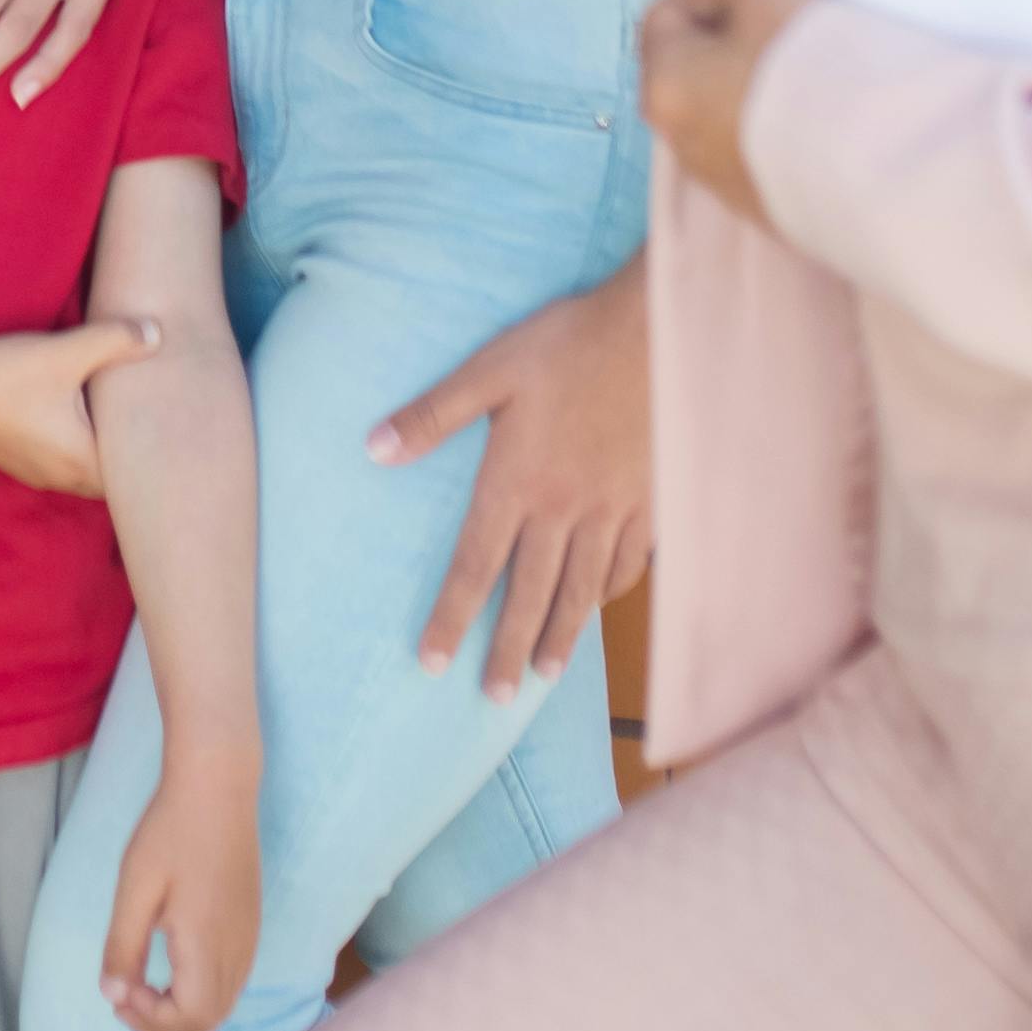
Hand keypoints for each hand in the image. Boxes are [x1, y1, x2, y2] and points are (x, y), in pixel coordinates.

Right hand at [0, 317, 151, 496]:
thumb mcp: (65, 353)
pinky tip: (78, 416)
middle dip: (132, 456)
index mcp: (81, 461)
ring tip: (121, 420)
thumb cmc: (3, 374)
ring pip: (87, 472)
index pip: (136, 480)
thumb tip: (158, 334)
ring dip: (102, 451)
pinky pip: (64, 464)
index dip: (155, 457)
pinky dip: (78, 447)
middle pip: (114, 480)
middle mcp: (63, 478)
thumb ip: (116, 341)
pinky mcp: (20, 462)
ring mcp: (38, 473)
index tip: (174, 432)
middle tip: (155, 423)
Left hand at [98, 759, 266, 1030]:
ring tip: (141, 987)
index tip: (120, 992)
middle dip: (163, 1024)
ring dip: (181, 1011)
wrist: (218, 786)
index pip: (191, 1018)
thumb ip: (123, 947)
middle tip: (123, 998)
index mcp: (208, 944)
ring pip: (222, 1004)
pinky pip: (230, 981)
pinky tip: (170, 968)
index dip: (152, 1020)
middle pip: (208, 1021)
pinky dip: (199, 993)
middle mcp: (238, 950)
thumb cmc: (171, 831)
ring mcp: (249, 939)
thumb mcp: (135, 889)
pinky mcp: (250, 926)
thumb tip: (112, 996)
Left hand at [368, 258, 651, 700]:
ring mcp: (613, 510)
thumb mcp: (489, 368)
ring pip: (582, 590)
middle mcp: (564, 510)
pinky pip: (630, 563)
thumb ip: (433, 414)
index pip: (476, 566)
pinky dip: (611, 592)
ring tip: (542, 675)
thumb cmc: (566, 344)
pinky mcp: (650, 502)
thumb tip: (374, 449)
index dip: (452, 617)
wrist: (657, 332)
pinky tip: (599, 606)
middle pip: (531, 594)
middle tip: (491, 698)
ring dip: (560, 635)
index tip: (432, 662)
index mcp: (517, 482)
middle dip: (507, 648)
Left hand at [637, 0, 823, 233]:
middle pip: (697, 65)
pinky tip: (832, 116)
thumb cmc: (816, 75)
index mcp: (664, 86)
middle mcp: (681, 142)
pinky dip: (790, 129)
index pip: (668, 14)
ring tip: (820, 70)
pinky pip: (769, 151)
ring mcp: (726, 180)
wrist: (887, 170)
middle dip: (738, 39)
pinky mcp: (772, 206)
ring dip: (764, 87)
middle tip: (792, 24)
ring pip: (732, 110)